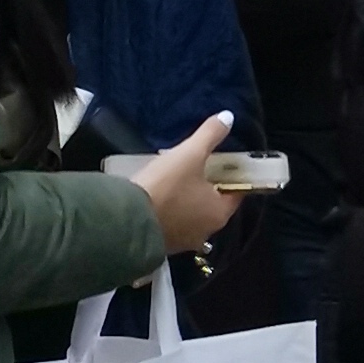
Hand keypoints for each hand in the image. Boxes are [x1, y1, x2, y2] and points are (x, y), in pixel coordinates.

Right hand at [134, 113, 239, 256]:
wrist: (127, 220)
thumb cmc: (165, 186)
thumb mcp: (189, 154)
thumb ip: (209, 135)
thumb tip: (228, 116)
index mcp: (220, 212)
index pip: (236, 192)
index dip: (230, 176)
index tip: (219, 162)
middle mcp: (207, 231)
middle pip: (212, 205)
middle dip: (205, 188)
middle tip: (192, 169)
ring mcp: (184, 242)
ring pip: (192, 217)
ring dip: (186, 203)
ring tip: (171, 182)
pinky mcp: (163, 246)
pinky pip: (173, 225)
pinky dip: (170, 214)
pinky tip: (158, 199)